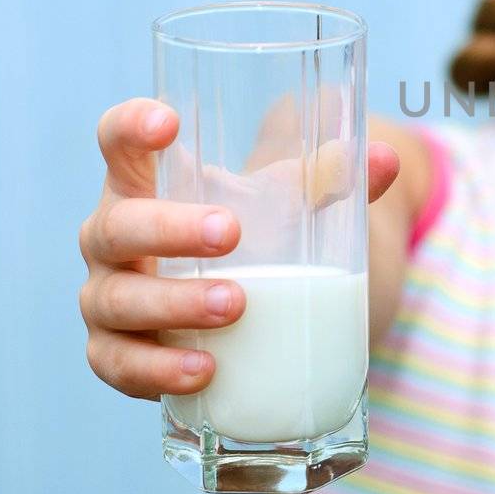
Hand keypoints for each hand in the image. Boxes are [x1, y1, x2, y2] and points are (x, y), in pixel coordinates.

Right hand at [78, 97, 400, 399]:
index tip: (171, 122)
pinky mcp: (116, 355)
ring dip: (173, 304)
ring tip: (235, 305)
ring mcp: (107, 297)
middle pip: (115, 225)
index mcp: (145, 182)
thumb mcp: (288, 201)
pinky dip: (158, 371)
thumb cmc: (254, 234)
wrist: (237, 306)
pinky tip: (205, 370)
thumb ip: (331, 177)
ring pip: (117, 301)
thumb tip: (387, 159)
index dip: (131, 126)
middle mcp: (112, 236)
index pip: (117, 140)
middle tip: (229, 233)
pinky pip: (120, 366)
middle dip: (169, 229)